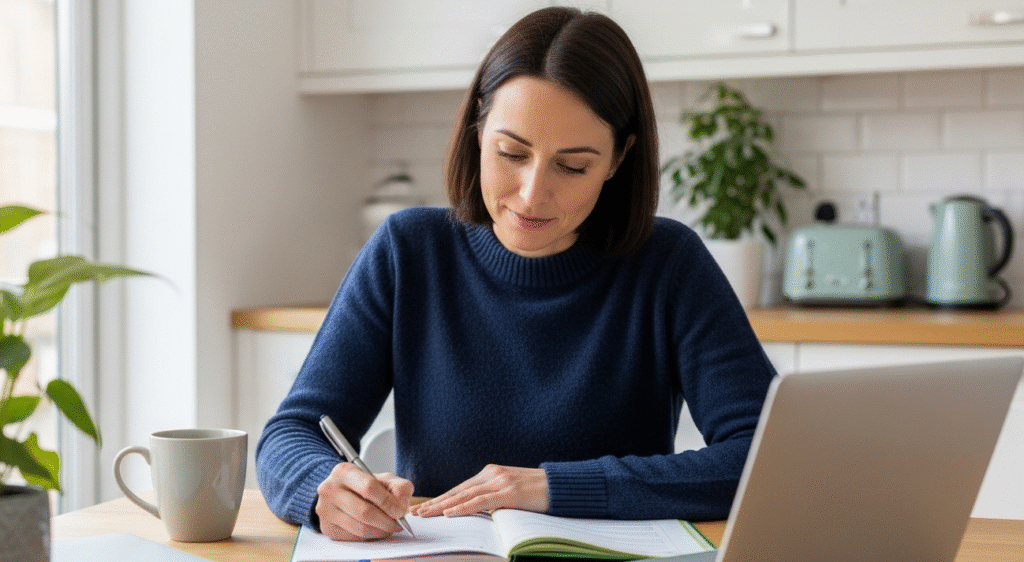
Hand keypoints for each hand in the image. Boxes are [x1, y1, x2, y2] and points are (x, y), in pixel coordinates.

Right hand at [315, 462, 414, 540]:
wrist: (342, 493)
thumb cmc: (365, 485)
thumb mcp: (384, 479)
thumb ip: (399, 487)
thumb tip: (401, 504)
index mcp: (344, 472)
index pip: (369, 488)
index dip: (388, 502)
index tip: (399, 511)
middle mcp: (330, 489)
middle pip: (364, 512)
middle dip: (387, 521)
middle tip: (398, 523)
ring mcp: (325, 509)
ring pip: (360, 528)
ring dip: (380, 531)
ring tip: (388, 527)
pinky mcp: (327, 527)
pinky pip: (354, 537)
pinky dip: (370, 537)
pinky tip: (375, 529)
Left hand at [410, 464, 548, 517]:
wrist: (562, 486)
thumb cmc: (538, 492)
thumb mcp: (511, 492)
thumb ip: (494, 497)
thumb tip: (476, 510)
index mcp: (491, 473)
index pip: (461, 488)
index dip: (442, 498)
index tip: (426, 507)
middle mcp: (492, 474)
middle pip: (458, 491)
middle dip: (436, 502)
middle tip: (417, 512)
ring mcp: (500, 482)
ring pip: (464, 496)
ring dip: (442, 507)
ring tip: (426, 514)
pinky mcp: (508, 492)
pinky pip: (480, 502)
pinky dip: (463, 508)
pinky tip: (449, 513)